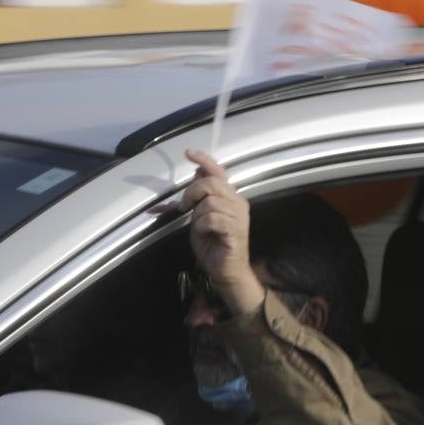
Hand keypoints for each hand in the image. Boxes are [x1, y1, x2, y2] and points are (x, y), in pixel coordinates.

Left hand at [180, 149, 265, 315]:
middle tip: (184, 207)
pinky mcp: (236, 231)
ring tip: (199, 227)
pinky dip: (202, 226)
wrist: (225, 271)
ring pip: (210, 202)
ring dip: (197, 216)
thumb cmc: (213, 245)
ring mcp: (239, 217)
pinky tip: (206, 234)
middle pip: (211, 184)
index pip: (219, 172)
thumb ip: (199, 196)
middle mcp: (238, 203)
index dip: (204, 160)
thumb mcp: (199, 216)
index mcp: (230, 197)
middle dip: (191, 193)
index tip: (189, 153)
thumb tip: (197, 171)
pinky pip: (212, 219)